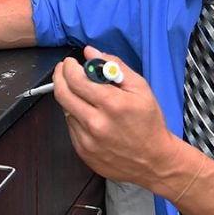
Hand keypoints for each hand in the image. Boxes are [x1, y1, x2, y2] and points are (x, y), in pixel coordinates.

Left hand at [54, 45, 177, 186]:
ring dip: (70, 98)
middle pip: (62, 94)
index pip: (76, 79)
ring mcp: (87, 140)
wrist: (154, 162)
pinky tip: (89, 115)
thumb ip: (115, 66)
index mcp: (112, 104)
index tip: (70, 62)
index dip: (68, 67)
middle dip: (59, 77)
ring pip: (65, 110)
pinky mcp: (82, 152)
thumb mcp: (141, 88)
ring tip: (83, 95)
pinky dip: (76, 116)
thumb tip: (91, 52)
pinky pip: (70, 127)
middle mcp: (96, 123)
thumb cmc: (149, 123)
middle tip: (63, 70)